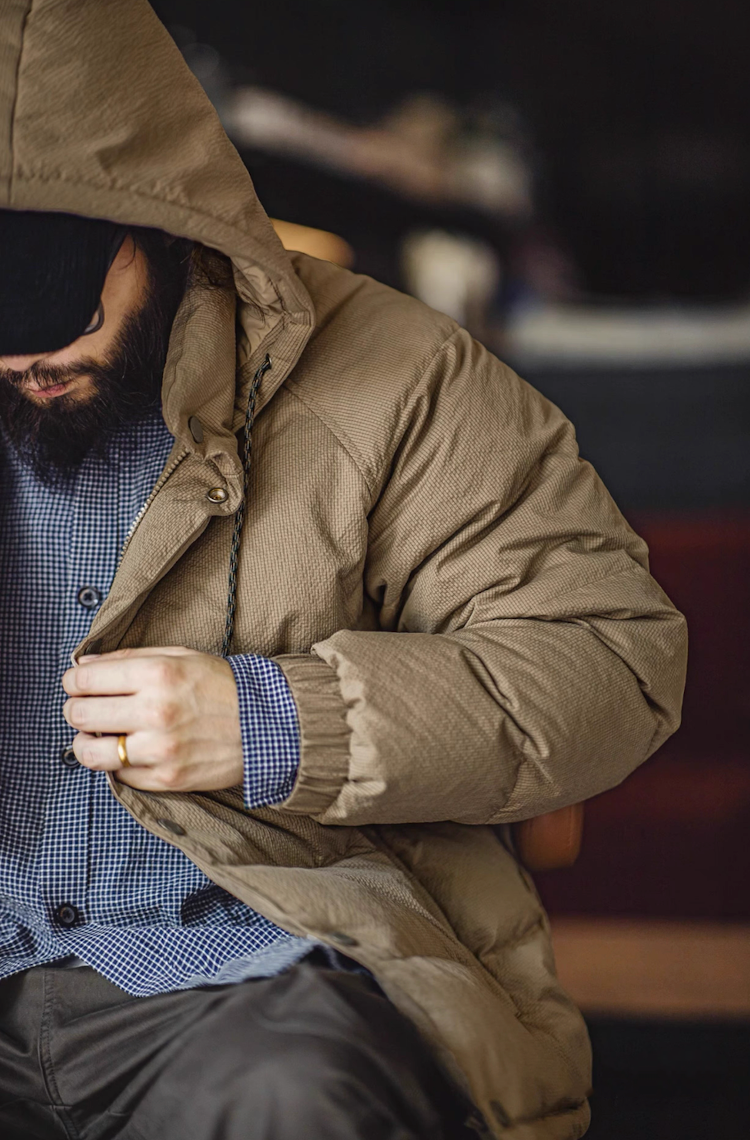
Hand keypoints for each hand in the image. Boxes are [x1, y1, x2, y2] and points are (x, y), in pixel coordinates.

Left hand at [62, 647, 242, 791]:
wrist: (267, 726)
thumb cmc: (223, 688)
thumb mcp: (181, 657)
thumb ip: (130, 658)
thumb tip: (84, 663)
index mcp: (157, 674)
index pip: (85, 678)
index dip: (73, 680)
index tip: (76, 684)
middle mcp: (155, 711)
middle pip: (81, 714)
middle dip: (76, 709)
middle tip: (84, 708)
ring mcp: (160, 749)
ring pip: (90, 752)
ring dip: (86, 743)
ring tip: (98, 736)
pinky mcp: (166, 779)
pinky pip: (119, 775)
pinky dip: (119, 764)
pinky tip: (132, 750)